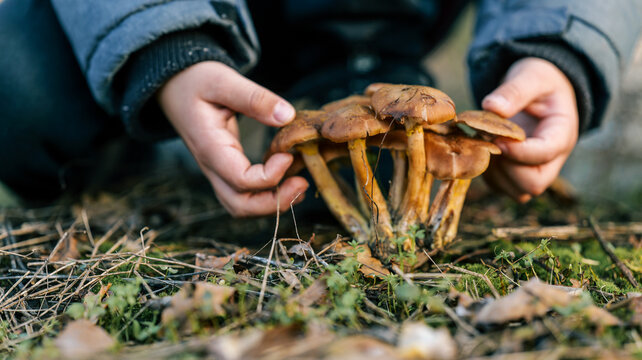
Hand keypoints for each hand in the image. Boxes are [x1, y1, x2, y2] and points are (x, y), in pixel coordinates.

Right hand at [158, 61, 308, 216]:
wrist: (173, 85)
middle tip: (302, 183)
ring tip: (299, 185)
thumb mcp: (223, 80)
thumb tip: (287, 115)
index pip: (240, 180)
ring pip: (241, 206)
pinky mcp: (225, 169)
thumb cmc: (196, 80)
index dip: (269, 176)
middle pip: (240, 206)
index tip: (288, 154)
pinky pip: (244, 195)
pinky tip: (288, 178)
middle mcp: (211, 166)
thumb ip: (254, 98)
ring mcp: (217, 172)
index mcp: (209, 147)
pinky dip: (267, 196)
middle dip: (274, 203)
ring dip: (272, 204)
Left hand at [481, 57, 578, 202]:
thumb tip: (491, 106)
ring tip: (484, 144)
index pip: (545, 154)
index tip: (496, 138)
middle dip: (506, 167)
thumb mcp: (532, 76)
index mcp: (561, 133)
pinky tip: (481, 149)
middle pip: (534, 183)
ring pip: (517, 191)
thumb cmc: (539, 81)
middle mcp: (552, 158)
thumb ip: (515, 90)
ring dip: (495, 173)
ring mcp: (535, 169)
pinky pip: (502, 187)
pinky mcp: (517, 173)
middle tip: (489, 142)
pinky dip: (488, 174)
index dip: (518, 151)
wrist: (539, 90)